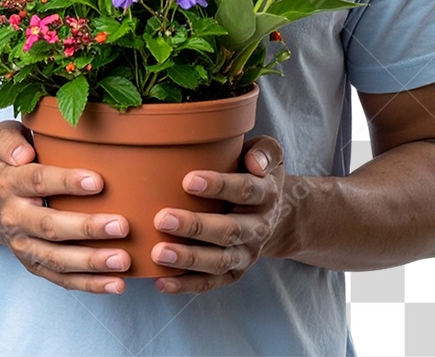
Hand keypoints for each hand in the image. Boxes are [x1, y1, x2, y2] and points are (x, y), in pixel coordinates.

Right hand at [0, 120, 131, 293]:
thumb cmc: (8, 163)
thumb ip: (7, 139)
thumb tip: (23, 154)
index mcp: (10, 183)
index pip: (38, 182)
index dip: (67, 182)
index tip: (97, 181)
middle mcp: (16, 218)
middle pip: (51, 226)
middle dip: (87, 228)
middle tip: (121, 225)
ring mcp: (25, 246)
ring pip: (58, 259)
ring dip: (92, 262)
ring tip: (123, 259)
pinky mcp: (35, 265)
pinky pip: (61, 279)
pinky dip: (89, 284)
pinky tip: (116, 283)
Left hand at [150, 135, 284, 293]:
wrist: (275, 213)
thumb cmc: (256, 173)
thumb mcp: (269, 154)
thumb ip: (265, 151)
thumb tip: (255, 162)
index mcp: (266, 195)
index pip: (245, 190)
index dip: (219, 186)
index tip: (188, 180)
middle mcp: (258, 228)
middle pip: (229, 231)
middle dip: (195, 227)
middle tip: (163, 219)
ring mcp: (246, 253)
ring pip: (219, 261)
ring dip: (189, 259)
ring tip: (159, 253)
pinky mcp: (234, 273)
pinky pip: (211, 283)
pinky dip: (186, 284)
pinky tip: (162, 280)